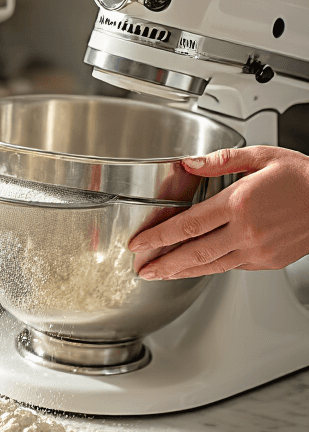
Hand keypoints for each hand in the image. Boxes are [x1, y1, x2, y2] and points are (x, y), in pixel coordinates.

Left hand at [129, 146, 308, 278]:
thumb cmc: (303, 177)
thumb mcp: (262, 156)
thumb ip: (221, 160)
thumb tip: (188, 163)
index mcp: (239, 203)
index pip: (187, 225)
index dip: (158, 237)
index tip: (139, 243)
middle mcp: (246, 231)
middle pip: (193, 253)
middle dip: (162, 263)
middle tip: (142, 269)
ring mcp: (257, 250)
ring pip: (210, 266)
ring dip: (181, 272)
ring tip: (161, 275)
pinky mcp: (268, 261)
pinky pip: (232, 267)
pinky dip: (210, 269)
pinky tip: (198, 267)